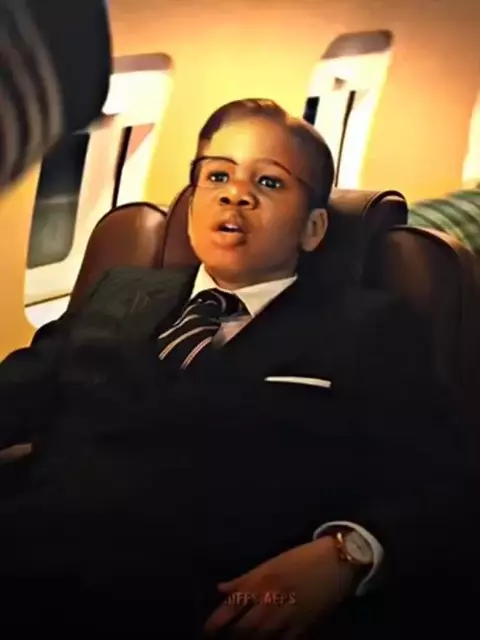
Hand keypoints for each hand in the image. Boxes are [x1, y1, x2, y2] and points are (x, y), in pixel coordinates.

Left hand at [203, 536, 358, 637]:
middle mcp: (270, 600)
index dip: (216, 622)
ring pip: (261, 638)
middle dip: (231, 637)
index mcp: (261, 582)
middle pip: (243, 627)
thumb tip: (220, 589)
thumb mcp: (270, 564)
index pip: (231, 606)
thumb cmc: (300, 558)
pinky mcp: (304, 627)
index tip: (207, 632)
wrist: (336, 562)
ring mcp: (287, 616)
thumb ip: (244, 579)